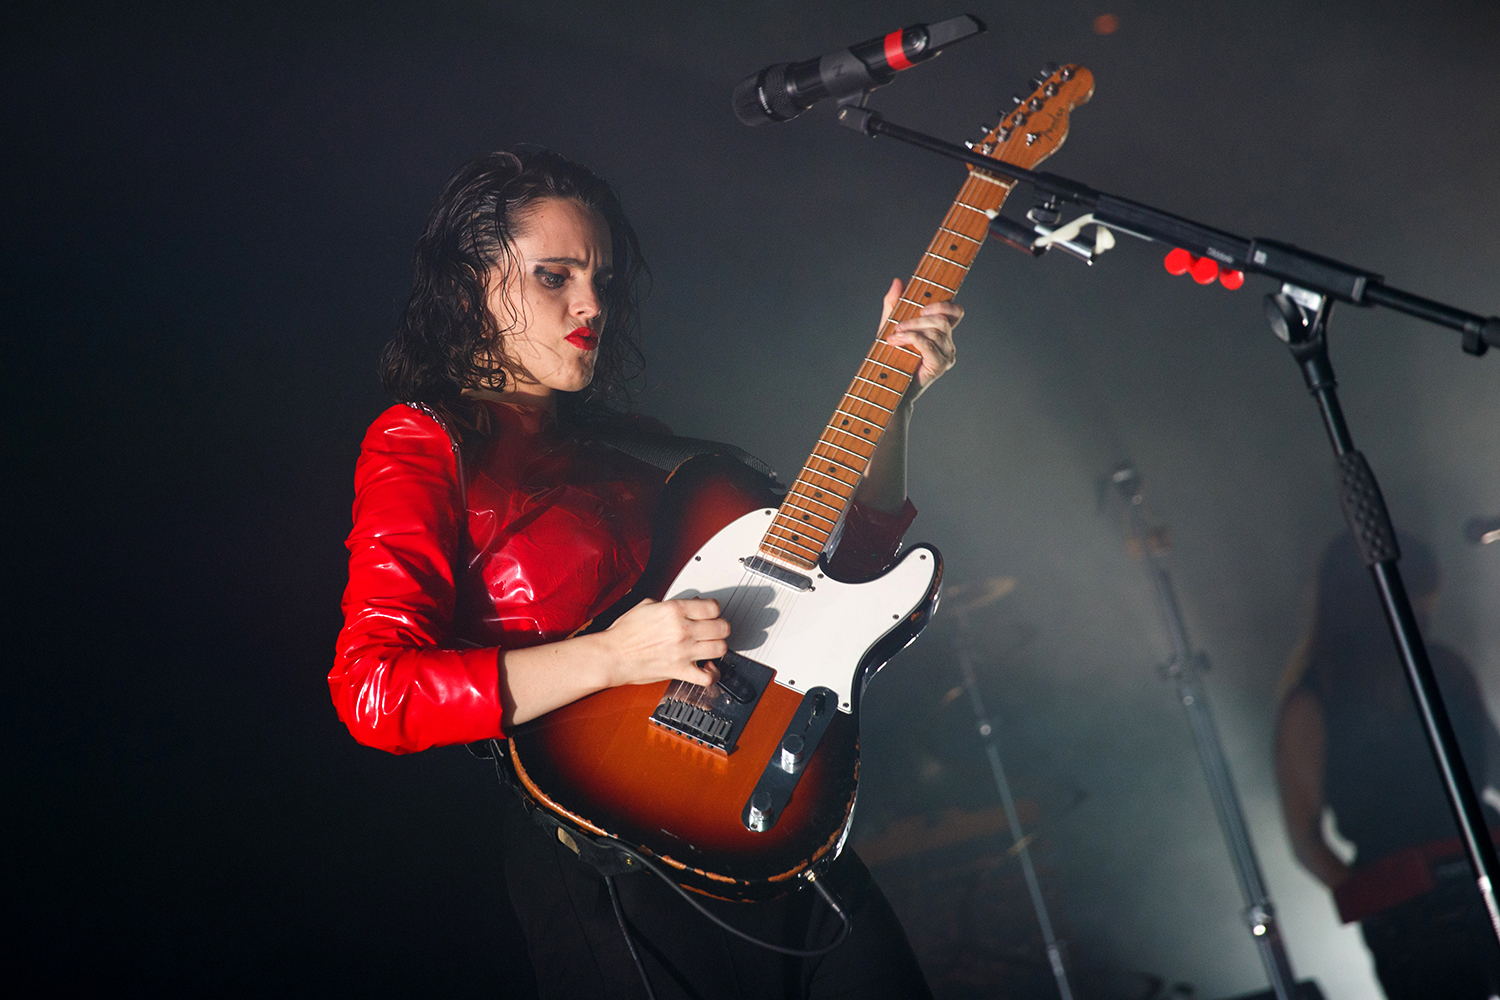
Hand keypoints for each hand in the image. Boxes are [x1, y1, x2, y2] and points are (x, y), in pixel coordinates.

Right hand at [601, 597, 727, 688]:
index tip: (712, 613)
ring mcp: (683, 652)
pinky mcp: (679, 671)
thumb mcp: (647, 605)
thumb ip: (671, 604)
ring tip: (711, 646)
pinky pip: (708, 677)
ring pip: (721, 648)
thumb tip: (690, 604)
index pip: (713, 607)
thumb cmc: (625, 632)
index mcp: (674, 610)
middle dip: (720, 627)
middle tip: (714, 629)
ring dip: (718, 647)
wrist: (612, 655)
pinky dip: (712, 675)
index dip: (715, 610)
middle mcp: (682, 630)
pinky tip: (708, 668)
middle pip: (722, 627)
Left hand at [878, 278, 961, 402]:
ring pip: (935, 330)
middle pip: (942, 319)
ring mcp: (947, 355)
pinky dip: (911, 338)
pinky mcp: (940, 365)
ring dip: (910, 329)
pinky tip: (896, 341)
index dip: (943, 304)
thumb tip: (898, 281)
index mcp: (941, 333)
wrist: (888, 387)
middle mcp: (948, 343)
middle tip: (897, 324)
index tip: (921, 307)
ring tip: (893, 336)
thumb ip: (895, 304)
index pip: (955, 311)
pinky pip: (929, 343)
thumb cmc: (891, 357)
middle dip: (917, 318)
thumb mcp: (890, 325)